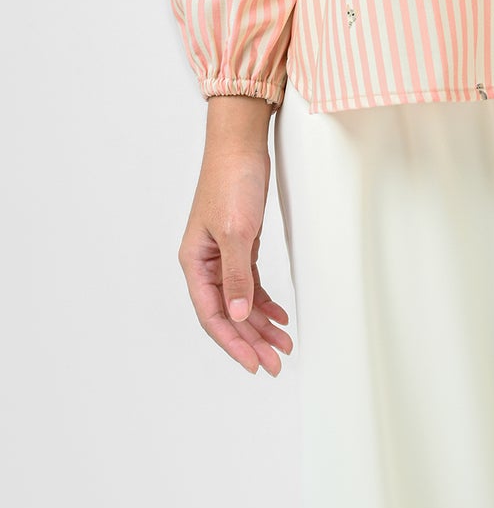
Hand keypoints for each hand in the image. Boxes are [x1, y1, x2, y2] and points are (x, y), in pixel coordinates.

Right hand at [177, 97, 293, 376]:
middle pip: (228, 313)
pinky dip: (264, 301)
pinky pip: (250, 283)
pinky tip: (280, 315)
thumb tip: (238, 315)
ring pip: (241, 301)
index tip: (254, 363)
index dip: (234, 342)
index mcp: (195, 263)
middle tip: (277, 362)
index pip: (212, 315)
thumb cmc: (232, 181)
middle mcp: (206, 263)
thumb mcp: (237, 230)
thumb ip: (236, 275)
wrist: (241, 143)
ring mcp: (223, 255)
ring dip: (261, 324)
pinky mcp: (241, 244)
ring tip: (284, 344)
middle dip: (252, 339)